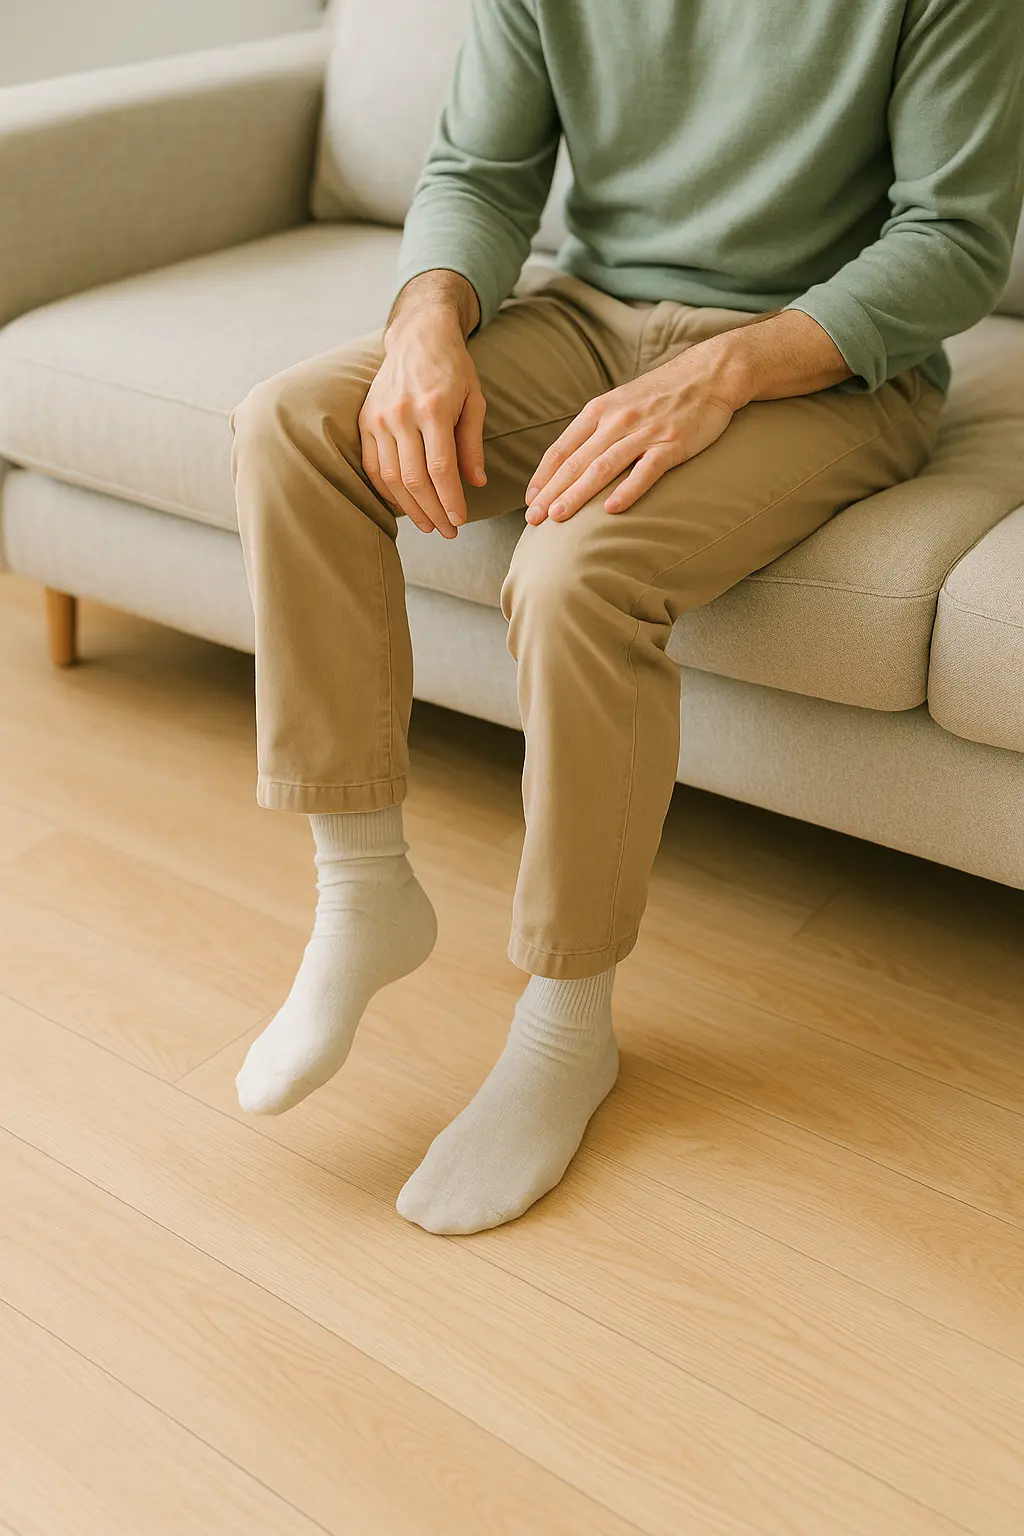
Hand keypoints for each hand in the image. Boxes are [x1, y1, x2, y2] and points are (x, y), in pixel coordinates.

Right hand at [359, 272, 485, 537]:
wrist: (417, 335)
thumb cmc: (453, 368)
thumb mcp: (474, 400)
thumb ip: (472, 443)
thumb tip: (476, 483)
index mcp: (432, 408)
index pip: (441, 468)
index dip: (450, 500)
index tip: (460, 521)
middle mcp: (402, 415)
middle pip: (415, 478)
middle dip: (433, 511)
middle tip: (448, 531)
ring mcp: (380, 418)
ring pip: (392, 477)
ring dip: (410, 507)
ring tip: (429, 524)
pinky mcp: (366, 420)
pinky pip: (373, 465)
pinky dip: (387, 490)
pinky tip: (403, 505)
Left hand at [525, 344, 746, 524]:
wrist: (709, 374)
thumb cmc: (662, 394)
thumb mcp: (620, 402)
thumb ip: (596, 429)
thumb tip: (571, 460)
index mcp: (599, 411)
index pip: (562, 449)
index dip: (543, 476)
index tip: (529, 499)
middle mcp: (617, 420)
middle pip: (576, 462)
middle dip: (551, 492)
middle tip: (534, 518)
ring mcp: (644, 432)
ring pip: (603, 467)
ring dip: (578, 494)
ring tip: (558, 517)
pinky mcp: (672, 444)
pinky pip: (645, 470)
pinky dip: (627, 490)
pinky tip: (611, 510)